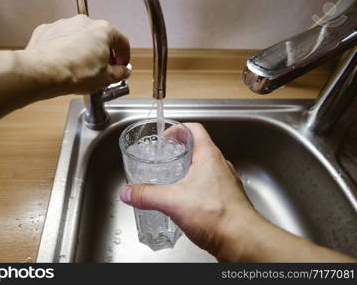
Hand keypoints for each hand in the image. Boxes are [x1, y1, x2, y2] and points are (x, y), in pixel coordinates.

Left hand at [21, 15, 130, 97]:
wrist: (44, 73)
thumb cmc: (75, 73)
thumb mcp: (107, 79)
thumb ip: (120, 73)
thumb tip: (122, 72)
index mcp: (103, 31)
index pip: (122, 41)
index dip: (124, 56)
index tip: (121, 65)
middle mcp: (84, 22)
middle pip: (100, 38)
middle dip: (103, 54)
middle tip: (102, 70)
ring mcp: (64, 25)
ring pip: (79, 38)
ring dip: (83, 51)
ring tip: (81, 70)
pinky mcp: (47, 31)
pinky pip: (61, 40)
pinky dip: (65, 50)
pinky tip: (65, 65)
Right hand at [119, 123, 257, 260]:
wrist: (242, 241)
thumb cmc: (218, 216)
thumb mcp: (172, 201)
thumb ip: (147, 195)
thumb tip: (128, 192)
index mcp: (209, 156)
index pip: (195, 129)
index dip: (178, 129)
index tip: (165, 137)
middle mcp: (220, 166)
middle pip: (199, 148)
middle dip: (179, 152)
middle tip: (164, 158)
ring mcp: (226, 184)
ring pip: (205, 169)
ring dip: (188, 171)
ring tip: (172, 180)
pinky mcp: (227, 201)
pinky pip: (209, 187)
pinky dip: (196, 189)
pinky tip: (185, 203)